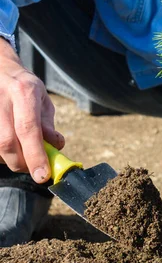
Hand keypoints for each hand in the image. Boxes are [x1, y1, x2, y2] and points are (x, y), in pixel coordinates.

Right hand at [0, 39, 63, 182]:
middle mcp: (2, 99)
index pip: (28, 129)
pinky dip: (1, 154)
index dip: (35, 155)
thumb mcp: (42, 100)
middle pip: (7, 143)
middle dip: (22, 163)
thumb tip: (55, 148)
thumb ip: (48, 124)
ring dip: (10, 159)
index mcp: (24, 92)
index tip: (43, 175)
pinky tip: (9, 148)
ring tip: (22, 153)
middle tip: (34, 169)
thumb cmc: (24, 87)